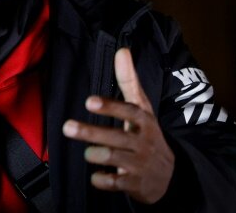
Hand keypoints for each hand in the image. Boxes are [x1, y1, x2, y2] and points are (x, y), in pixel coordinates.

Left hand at [62, 47, 174, 203]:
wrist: (168, 175)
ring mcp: (138, 164)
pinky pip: (115, 183)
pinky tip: (96, 176)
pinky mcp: (134, 184)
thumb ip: (129, 80)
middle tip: (67, 127)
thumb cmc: (147, 133)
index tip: (89, 101)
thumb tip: (122, 50)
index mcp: (144, 121)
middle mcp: (142, 142)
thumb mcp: (142, 107)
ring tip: (86, 153)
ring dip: (96, 155)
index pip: (129, 111)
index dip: (110, 106)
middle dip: (91, 132)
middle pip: (116, 136)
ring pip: (115, 159)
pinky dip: (103, 180)